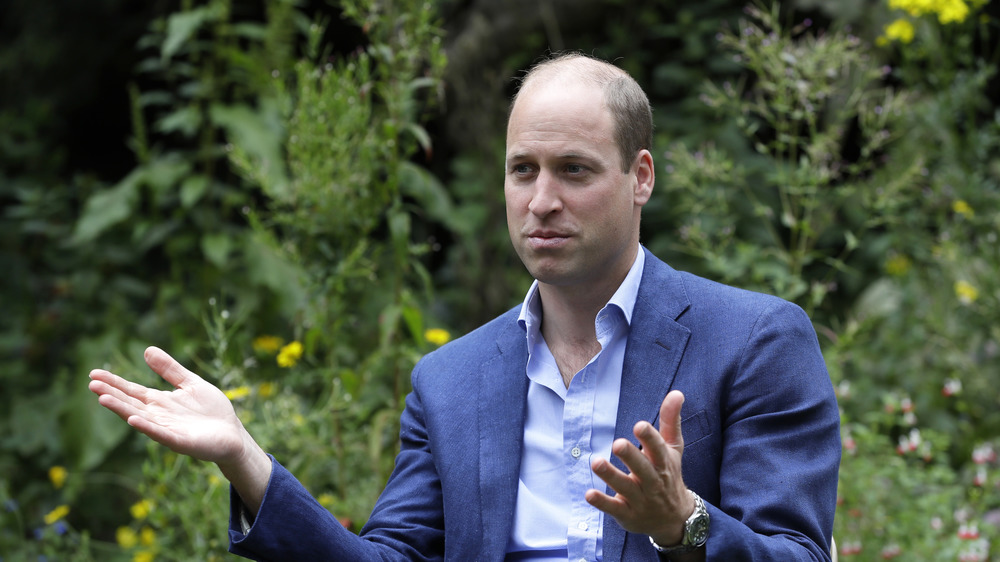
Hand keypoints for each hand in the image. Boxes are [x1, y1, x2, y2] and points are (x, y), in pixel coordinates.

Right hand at [89, 346, 270, 512]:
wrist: (233, 434)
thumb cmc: (211, 410)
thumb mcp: (190, 383)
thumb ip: (170, 369)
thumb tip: (147, 349)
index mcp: (160, 401)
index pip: (132, 391)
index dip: (114, 383)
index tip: (94, 373)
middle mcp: (159, 415)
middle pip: (131, 403)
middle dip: (112, 394)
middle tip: (91, 384)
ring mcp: (168, 429)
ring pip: (140, 418)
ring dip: (122, 409)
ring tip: (102, 399)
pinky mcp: (181, 441)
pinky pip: (161, 434)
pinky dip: (147, 427)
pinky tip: (133, 420)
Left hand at [585, 390, 693, 546]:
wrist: (674, 519)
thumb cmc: (669, 476)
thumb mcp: (673, 449)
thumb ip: (671, 421)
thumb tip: (676, 392)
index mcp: (664, 464)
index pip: (659, 450)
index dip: (650, 438)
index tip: (639, 425)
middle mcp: (653, 482)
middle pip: (643, 469)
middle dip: (631, 457)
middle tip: (618, 443)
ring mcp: (640, 500)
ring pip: (625, 487)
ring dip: (611, 476)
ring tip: (595, 462)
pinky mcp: (627, 514)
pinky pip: (614, 508)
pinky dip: (602, 502)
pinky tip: (589, 493)